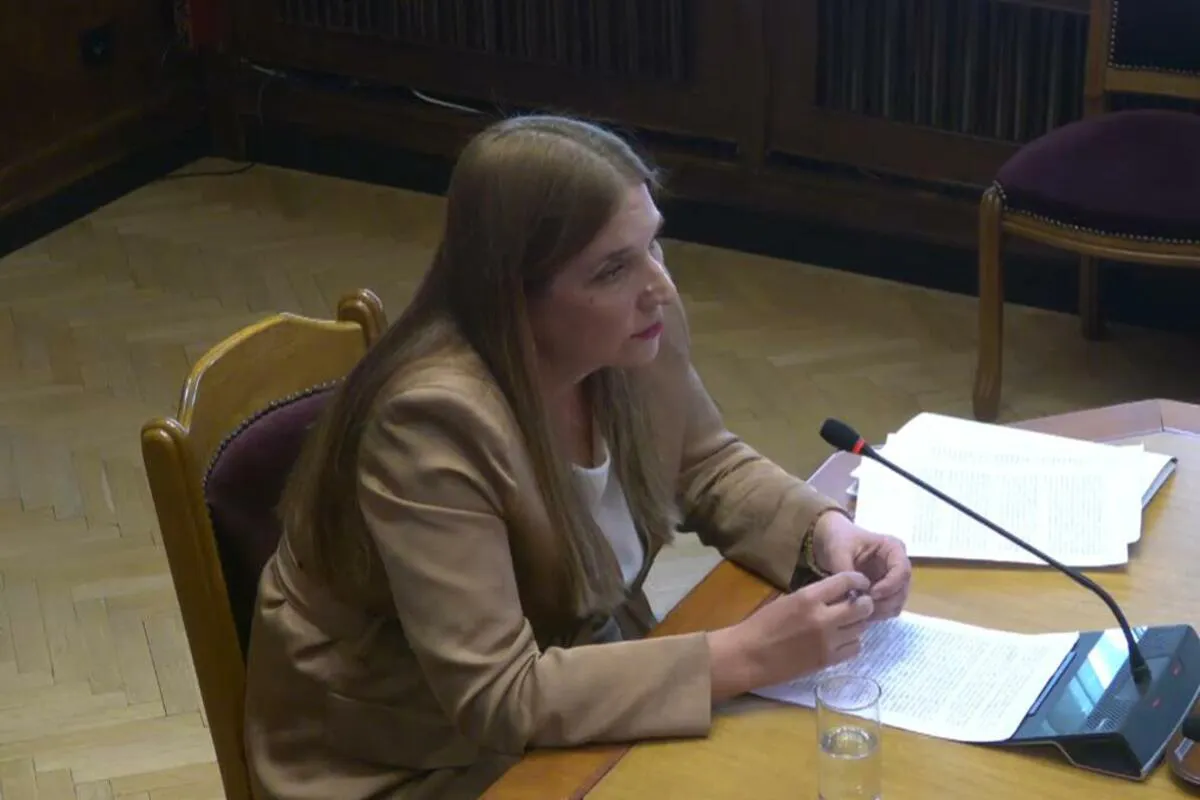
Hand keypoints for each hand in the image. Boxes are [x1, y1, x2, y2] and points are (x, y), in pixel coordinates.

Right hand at [708, 571, 874, 698]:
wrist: (749, 655)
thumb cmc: (762, 624)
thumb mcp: (787, 600)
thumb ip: (814, 596)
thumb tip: (838, 594)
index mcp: (808, 597)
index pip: (846, 581)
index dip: (858, 580)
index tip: (861, 583)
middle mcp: (823, 618)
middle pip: (862, 607)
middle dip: (864, 603)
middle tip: (859, 604)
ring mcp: (828, 641)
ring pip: (861, 628)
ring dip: (857, 623)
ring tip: (847, 622)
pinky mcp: (828, 660)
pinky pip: (855, 648)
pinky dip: (852, 642)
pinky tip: (841, 640)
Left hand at [812, 511, 911, 620]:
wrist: (830, 541)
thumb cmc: (838, 539)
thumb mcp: (839, 550)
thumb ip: (847, 572)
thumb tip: (853, 596)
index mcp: (893, 549)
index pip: (902, 571)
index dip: (890, 586)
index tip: (871, 594)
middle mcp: (898, 566)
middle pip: (902, 591)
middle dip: (884, 603)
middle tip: (863, 608)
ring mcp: (892, 581)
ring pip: (896, 603)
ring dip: (880, 611)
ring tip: (859, 612)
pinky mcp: (884, 594)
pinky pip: (887, 609)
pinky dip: (875, 614)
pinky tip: (859, 614)